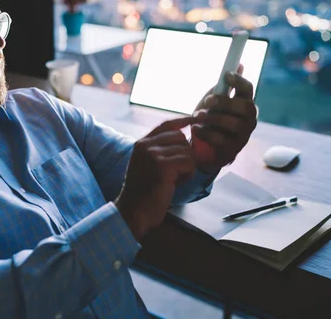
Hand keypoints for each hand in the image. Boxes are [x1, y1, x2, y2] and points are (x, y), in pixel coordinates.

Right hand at [115, 116, 202, 241]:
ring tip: (174, 179)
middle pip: (180, 137)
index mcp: (141, 144)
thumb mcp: (147, 165)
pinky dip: (188, 175)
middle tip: (178, 172)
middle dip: (185, 153)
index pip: (166, 124)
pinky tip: (175, 183)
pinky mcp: (163, 166)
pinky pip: (189, 163)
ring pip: (187, 151)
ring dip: (187, 167)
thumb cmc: (143, 193)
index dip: (183, 120)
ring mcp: (153, 155)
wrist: (133, 212)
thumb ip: (160, 151)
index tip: (197, 118)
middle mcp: (146, 146)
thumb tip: (185, 139)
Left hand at [190, 65, 257, 172]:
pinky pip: (222, 140)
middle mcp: (249, 119)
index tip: (226, 75)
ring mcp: (243, 135)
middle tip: (208, 101)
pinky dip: (206, 132)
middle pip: (245, 107)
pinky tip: (196, 128)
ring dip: (213, 118)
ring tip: (197, 115)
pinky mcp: (233, 149)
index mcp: (244, 103)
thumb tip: (239, 64)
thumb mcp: (214, 100)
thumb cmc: (211, 119)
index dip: (239, 81)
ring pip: (234, 124)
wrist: (205, 146)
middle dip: (225, 102)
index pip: (248, 89)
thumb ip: (222, 86)